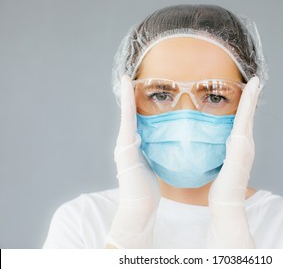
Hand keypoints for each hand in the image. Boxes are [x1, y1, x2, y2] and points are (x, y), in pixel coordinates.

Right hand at [106, 75, 159, 247]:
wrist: (139, 206)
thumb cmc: (147, 188)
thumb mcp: (151, 165)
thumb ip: (151, 153)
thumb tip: (160, 144)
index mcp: (132, 145)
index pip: (134, 119)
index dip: (133, 103)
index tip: (133, 87)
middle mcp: (125, 142)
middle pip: (127, 114)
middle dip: (126, 95)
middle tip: (126, 76)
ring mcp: (123, 145)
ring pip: (125, 115)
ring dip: (125, 96)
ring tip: (126, 79)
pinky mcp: (124, 149)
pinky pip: (127, 122)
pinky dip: (127, 106)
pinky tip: (128, 93)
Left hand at [207, 76, 260, 247]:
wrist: (226, 203)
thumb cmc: (220, 188)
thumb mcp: (219, 166)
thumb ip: (219, 155)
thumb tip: (209, 147)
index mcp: (239, 147)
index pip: (242, 121)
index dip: (246, 106)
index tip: (248, 91)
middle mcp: (245, 144)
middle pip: (249, 115)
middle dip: (252, 97)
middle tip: (255, 81)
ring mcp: (245, 145)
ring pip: (248, 116)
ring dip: (251, 98)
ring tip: (254, 83)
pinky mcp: (241, 147)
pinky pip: (243, 122)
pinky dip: (247, 107)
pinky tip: (248, 97)